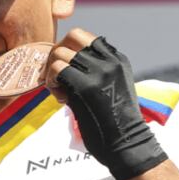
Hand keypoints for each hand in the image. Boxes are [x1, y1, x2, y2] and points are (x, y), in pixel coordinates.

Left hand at [43, 28, 167, 179]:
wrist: (127, 143)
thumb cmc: (114, 122)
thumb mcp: (110, 88)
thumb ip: (94, 72)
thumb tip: (64, 63)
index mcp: (117, 59)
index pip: (85, 36)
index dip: (68, 48)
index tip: (66, 69)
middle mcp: (110, 61)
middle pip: (72, 36)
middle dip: (56, 52)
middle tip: (55, 74)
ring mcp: (100, 72)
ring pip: (61, 52)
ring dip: (51, 71)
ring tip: (59, 91)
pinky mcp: (87, 87)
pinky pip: (57, 69)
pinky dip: (51, 82)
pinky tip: (61, 98)